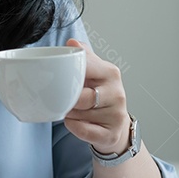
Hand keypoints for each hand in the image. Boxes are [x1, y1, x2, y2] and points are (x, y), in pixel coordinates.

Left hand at [63, 38, 131, 155]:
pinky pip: (84, 132)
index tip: (61, 79)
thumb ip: (83, 56)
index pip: (85, 69)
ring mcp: (116, 114)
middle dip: (68, 100)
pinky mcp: (112, 134)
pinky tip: (75, 122)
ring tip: (72, 110)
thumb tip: (72, 43)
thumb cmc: (100, 94)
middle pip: (80, 97)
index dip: (69, 75)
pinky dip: (75, 127)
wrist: (115, 124)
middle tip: (63, 99)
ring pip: (79, 115)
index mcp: (110, 72)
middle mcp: (117, 93)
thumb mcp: (95, 72)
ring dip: (70, 114)